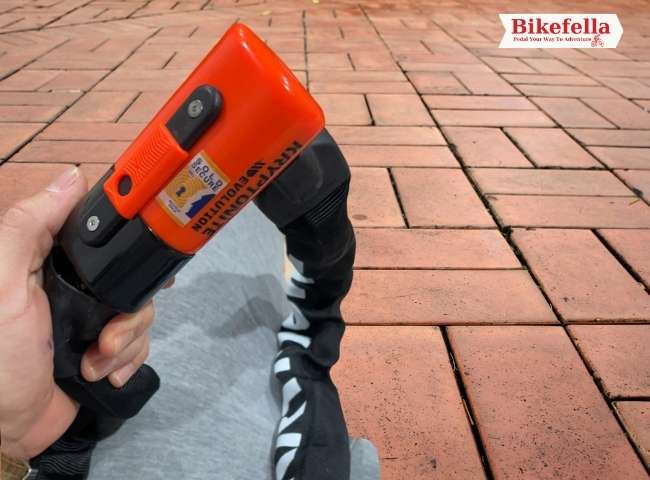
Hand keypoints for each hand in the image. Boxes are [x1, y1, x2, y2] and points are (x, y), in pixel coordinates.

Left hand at [0, 167, 153, 459]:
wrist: (4, 429)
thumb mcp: (2, 282)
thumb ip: (29, 227)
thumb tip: (72, 175)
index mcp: (48, 262)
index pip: (100, 237)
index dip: (128, 240)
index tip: (148, 252)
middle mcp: (74, 287)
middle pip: (130, 278)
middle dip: (130, 310)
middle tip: (109, 332)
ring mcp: (90, 321)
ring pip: (139, 312)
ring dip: (125, 341)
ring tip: (95, 363)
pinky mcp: (103, 351)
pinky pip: (138, 344)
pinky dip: (127, 360)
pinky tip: (103, 375)